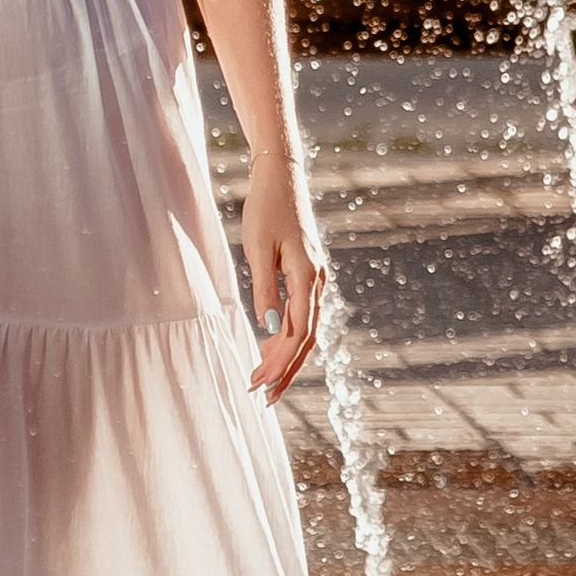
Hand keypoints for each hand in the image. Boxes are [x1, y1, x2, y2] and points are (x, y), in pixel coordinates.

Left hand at [239, 160, 324, 400]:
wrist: (281, 178)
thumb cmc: (266, 210)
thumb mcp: (258, 248)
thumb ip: (265, 288)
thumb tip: (269, 327)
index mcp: (306, 276)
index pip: (297, 332)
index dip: (280, 362)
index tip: (261, 384)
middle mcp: (317, 281)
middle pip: (306, 338)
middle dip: (285, 369)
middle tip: (262, 397)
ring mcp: (315, 278)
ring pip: (306, 328)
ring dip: (286, 356)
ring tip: (264, 380)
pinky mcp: (308, 275)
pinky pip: (303, 314)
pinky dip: (288, 336)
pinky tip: (271, 347)